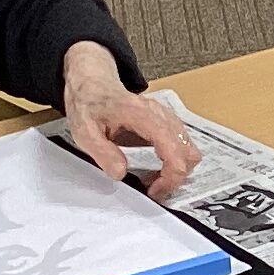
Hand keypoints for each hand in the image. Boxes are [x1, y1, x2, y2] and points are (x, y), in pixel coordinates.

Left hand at [61, 43, 201, 193]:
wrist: (93, 83)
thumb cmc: (90, 104)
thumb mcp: (84, 131)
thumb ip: (103, 152)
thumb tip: (121, 172)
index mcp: (144, 116)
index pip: (174, 151)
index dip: (170, 177)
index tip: (153, 191)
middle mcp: (161, 115)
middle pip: (189, 152)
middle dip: (176, 177)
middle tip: (154, 189)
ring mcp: (166, 117)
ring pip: (189, 149)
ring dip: (176, 169)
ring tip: (153, 181)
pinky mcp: (165, 122)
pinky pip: (181, 144)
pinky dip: (174, 161)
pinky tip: (155, 168)